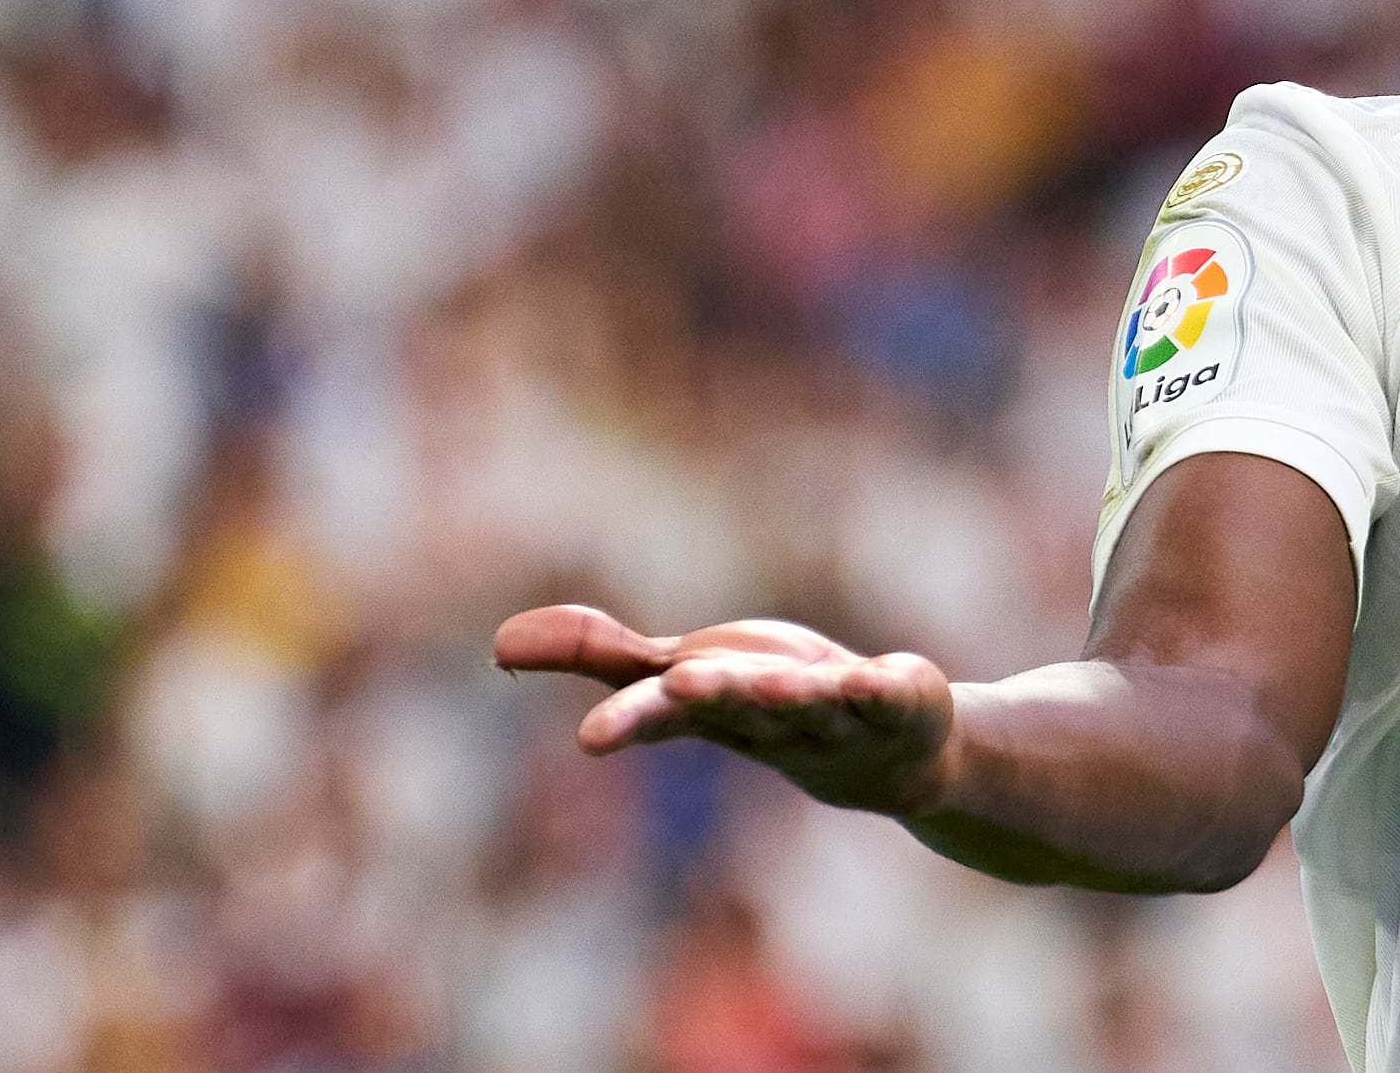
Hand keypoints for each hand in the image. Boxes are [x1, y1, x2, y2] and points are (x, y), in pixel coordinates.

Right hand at [492, 604, 957, 816]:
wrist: (889, 757)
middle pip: (739, 705)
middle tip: (681, 684)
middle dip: (714, 694)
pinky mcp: (901, 703)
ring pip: (812, 704)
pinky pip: (894, 696)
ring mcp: (840, 715)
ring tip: (780, 680)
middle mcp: (772, 717)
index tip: (590, 740)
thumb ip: (601, 656)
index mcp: (716, 706)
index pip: (666, 716)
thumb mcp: (686, 671)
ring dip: (794, 694)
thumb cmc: (769, 705)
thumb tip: (497, 642)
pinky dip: (886, 689)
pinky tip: (879, 678)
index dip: (632, 722)